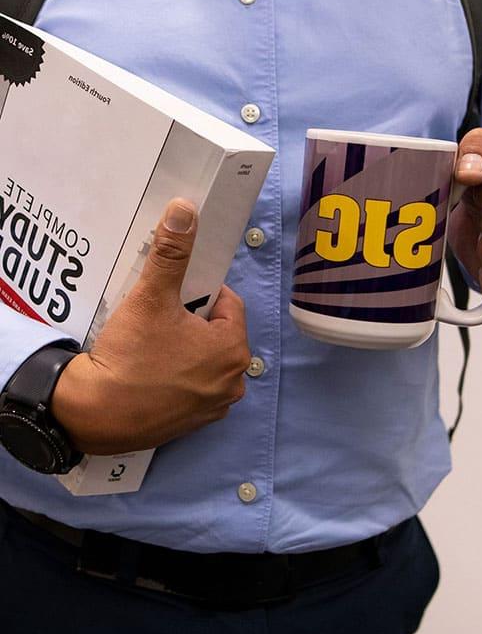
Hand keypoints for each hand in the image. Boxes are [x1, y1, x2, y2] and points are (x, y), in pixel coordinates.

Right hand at [50, 199, 251, 454]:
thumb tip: (185, 209)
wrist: (95, 414)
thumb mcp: (151, 297)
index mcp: (235, 349)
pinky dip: (176, 377)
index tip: (174, 293)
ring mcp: (214, 406)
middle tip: (158, 318)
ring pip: (204, 361)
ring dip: (185, 350)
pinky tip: (149, 371)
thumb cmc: (129, 356)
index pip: (227, 303)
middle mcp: (234, 381)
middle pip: (217, 333)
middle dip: (192, 322)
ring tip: (151, 344)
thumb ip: (171, 253)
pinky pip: (191, 387)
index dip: (200, 292)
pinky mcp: (193, 423)